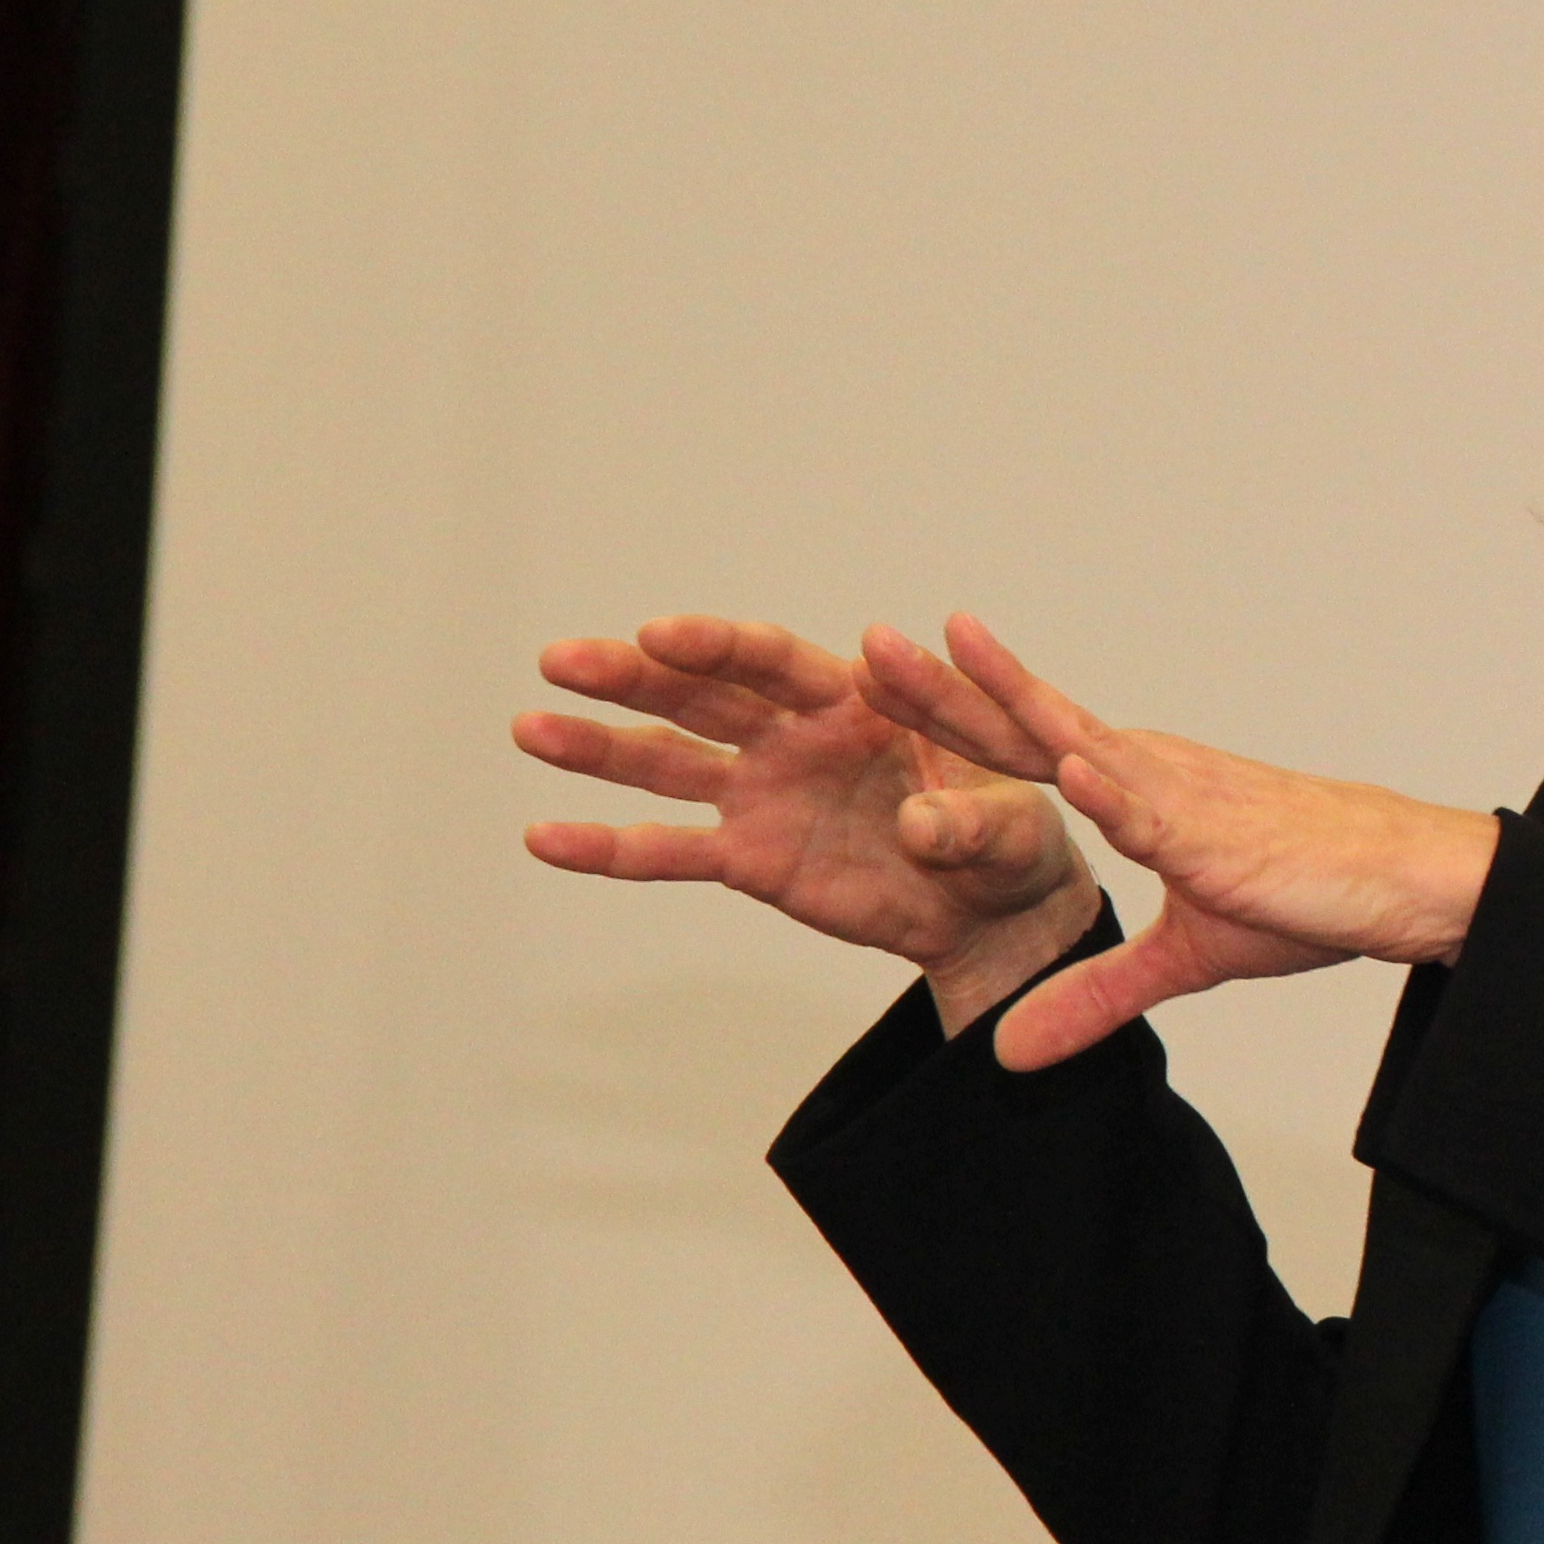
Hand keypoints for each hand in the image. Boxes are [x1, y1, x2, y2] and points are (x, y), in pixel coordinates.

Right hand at [517, 615, 1103, 1031]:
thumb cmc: (1013, 839)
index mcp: (858, 697)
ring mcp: (764, 791)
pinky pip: (671, 851)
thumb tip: (925, 826)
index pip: (776, 661)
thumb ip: (971, 820)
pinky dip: (609, 848)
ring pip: (669, 761)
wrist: (996, 909)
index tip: (659, 633)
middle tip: (562, 660)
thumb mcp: (1013, 827)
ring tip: (530, 728)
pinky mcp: (749, 856)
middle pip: (703, 695)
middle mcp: (796, 733)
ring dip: (599, 746)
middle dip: (633, 676)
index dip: (718, 646)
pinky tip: (543, 837)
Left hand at [855, 613, 1496, 1070]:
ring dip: (1006, 699)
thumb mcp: (1183, 962)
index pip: (1022, 748)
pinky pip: (1155, 810)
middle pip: (1026, 726)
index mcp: (1132, 786)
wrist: (1402, 879)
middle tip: (867, 642)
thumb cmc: (1309, 893)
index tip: (874, 684)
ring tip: (941, 653)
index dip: (950, 717)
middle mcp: (1144, 770)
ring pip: (1076, 741)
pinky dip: (1110, 789)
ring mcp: (1176, 795)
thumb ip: (1093, 998)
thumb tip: (1009, 1053)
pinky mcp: (1218, 835)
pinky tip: (1065, 763)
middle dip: (945, 688)